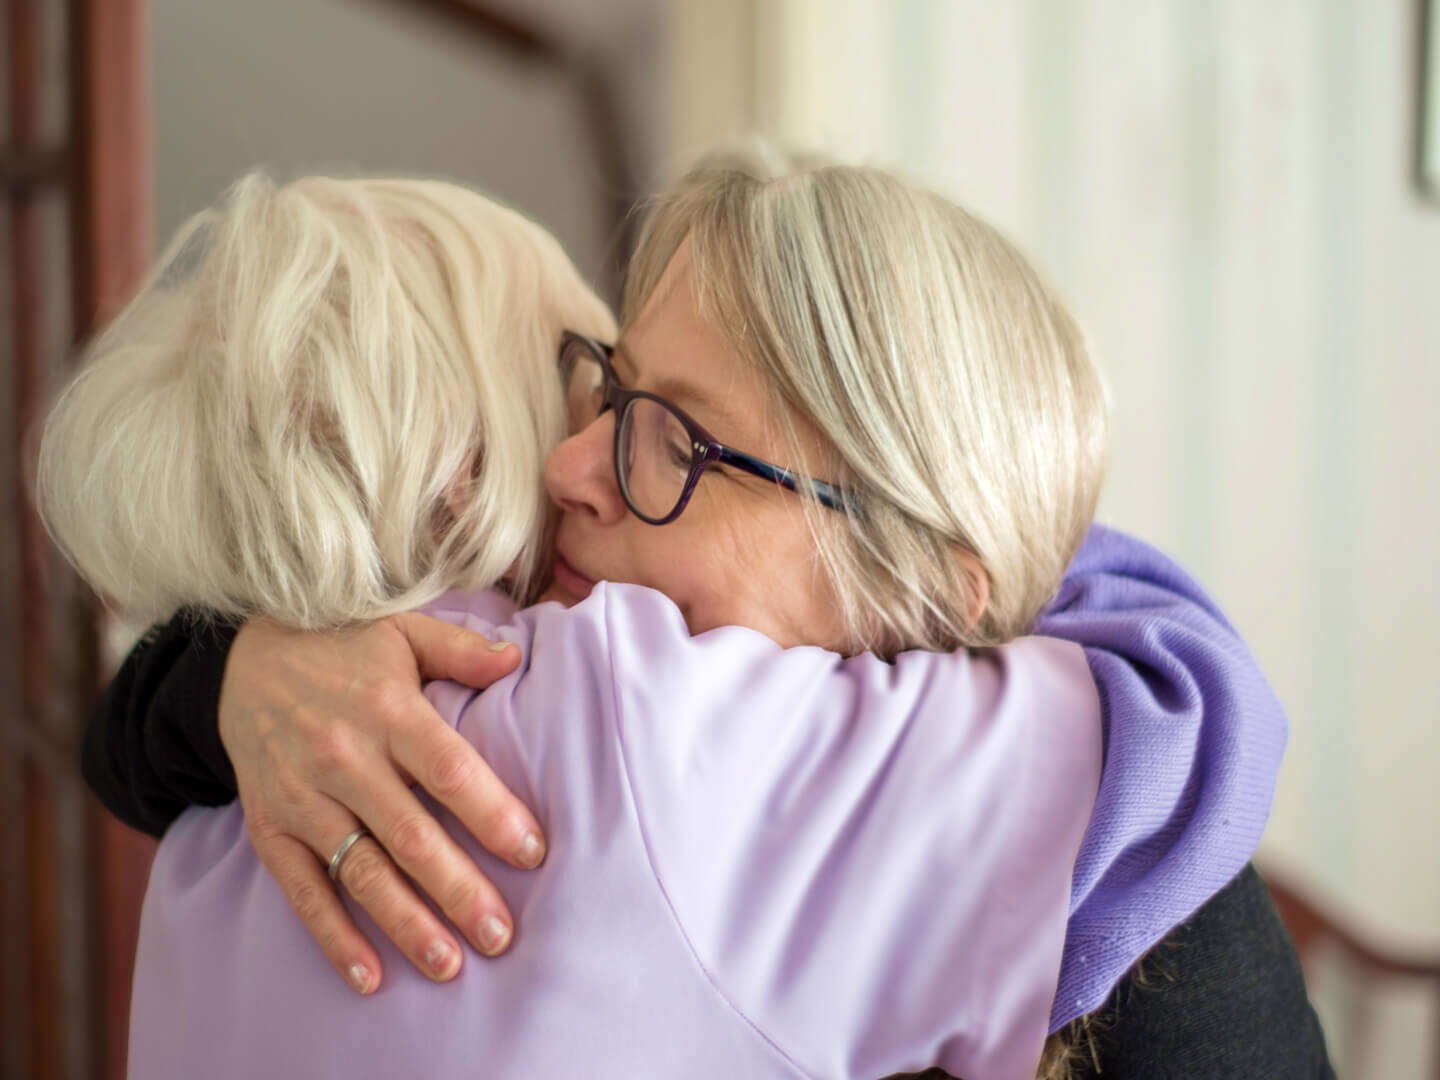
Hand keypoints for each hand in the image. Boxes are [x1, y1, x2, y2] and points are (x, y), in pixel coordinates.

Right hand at [218, 611, 538, 993]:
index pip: (446, 769)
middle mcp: (343, 758)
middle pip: (410, 835)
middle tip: (502, 935)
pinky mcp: (269, 827)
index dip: (490, 813)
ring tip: (450, 965)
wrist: (240, 660)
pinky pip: (303, 891)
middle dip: (458, 890)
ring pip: (362, 872)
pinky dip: (333, 937)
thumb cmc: (342, 647)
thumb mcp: (402, 630)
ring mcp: (302, 798)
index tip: (532, 853)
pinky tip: (369, 977)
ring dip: (406, 924)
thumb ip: (461, 649)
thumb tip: (516, 660)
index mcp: (387, 710)